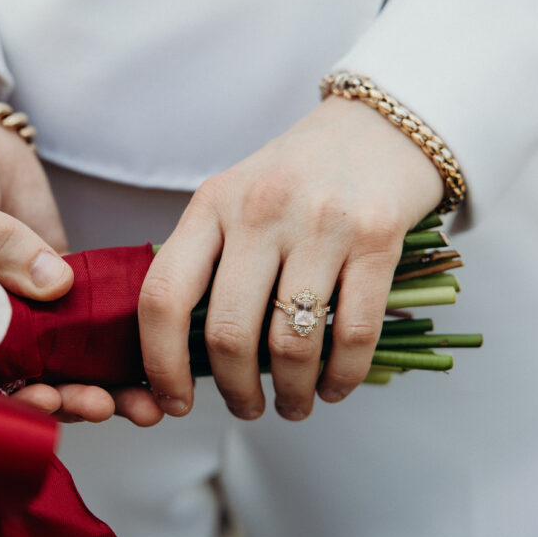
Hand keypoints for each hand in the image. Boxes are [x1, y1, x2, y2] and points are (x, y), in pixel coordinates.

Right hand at [0, 69, 162, 425]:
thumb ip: (2, 247)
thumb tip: (56, 285)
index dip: (15, 401)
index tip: (49, 399)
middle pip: (34, 382)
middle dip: (73, 400)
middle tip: (109, 405)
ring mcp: (31, 308)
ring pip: (69, 362)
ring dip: (105, 386)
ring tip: (144, 403)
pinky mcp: (64, 284)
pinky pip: (95, 324)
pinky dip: (122, 345)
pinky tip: (153, 357)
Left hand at [139, 95, 444, 420]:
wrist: (376, 128)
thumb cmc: (294, 177)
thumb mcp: (234, 200)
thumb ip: (207, 261)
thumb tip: (185, 356)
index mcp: (211, 203)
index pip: (164, 295)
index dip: (160, 363)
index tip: (173, 400)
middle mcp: (260, 209)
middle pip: (228, 332)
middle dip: (234, 391)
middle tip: (245, 408)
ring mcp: (320, 222)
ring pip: (292, 342)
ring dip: (292, 393)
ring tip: (293, 404)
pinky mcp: (377, 237)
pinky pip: (354, 332)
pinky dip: (341, 377)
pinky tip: (333, 387)